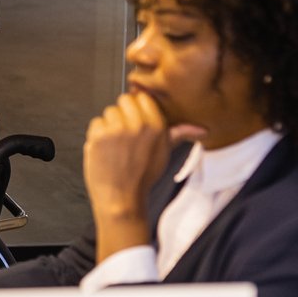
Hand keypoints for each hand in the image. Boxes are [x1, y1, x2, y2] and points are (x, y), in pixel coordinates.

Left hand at [83, 92, 204, 261]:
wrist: (121, 199)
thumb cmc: (142, 177)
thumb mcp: (164, 153)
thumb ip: (178, 134)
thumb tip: (202, 129)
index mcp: (156, 126)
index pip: (142, 97)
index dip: (137, 109)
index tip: (136, 122)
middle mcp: (138, 124)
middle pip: (123, 100)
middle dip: (122, 115)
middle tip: (124, 136)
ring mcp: (117, 129)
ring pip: (109, 112)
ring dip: (109, 125)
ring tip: (115, 146)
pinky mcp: (99, 135)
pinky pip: (96, 123)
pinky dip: (97, 135)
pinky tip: (105, 149)